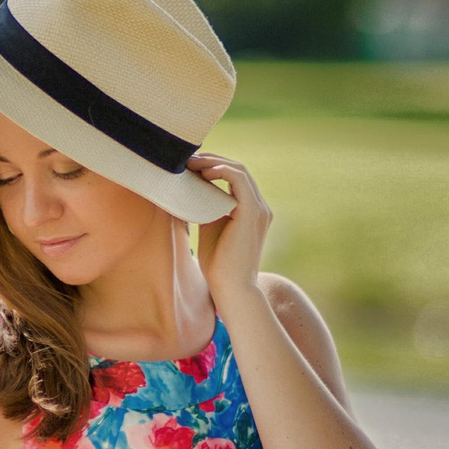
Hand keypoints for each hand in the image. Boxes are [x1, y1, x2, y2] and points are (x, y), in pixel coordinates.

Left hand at [188, 151, 271, 310]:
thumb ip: (208, 206)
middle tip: (188, 160)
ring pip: (239, 171)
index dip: (215, 167)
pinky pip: (238, 180)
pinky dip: (221, 171)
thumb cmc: (218, 264)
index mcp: (252, 211)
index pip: (237, 178)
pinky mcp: (251, 212)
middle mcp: (260, 208)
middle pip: (238, 170)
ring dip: (214, 163)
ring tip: (192, 164)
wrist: (230, 287)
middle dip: (212, 161)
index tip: (191, 166)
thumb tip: (190, 187)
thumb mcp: (211, 226)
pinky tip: (203, 173)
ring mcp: (259, 209)